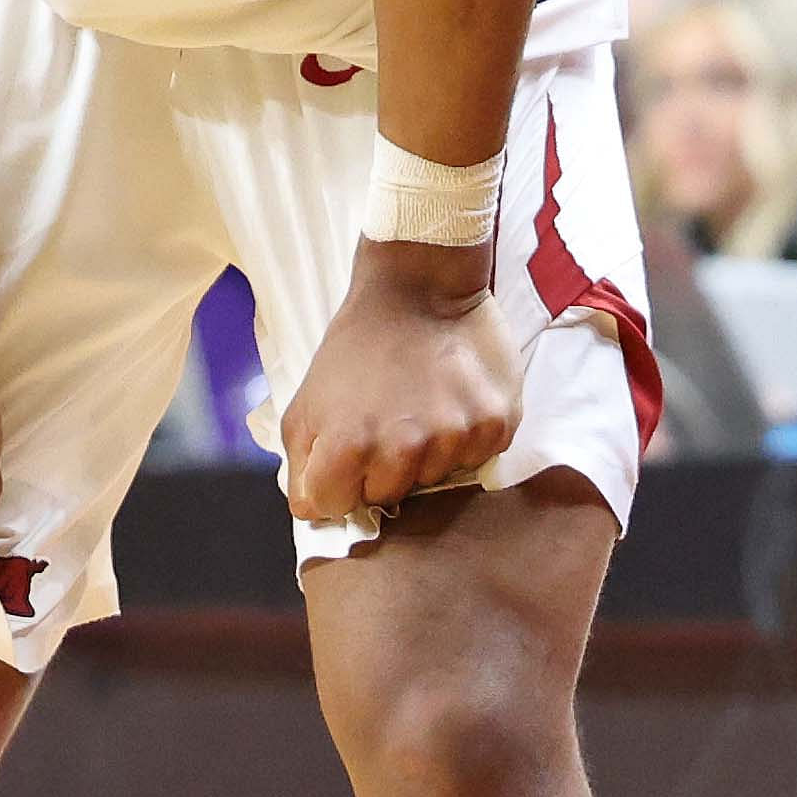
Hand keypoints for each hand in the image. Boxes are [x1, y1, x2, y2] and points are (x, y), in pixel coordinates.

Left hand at [277, 255, 525, 524]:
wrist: (419, 287)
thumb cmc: (358, 346)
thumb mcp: (306, 400)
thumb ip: (300, 464)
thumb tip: (313, 509)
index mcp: (349, 446)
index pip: (334, 506)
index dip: (335, 481)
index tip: (346, 451)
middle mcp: (405, 450)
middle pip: (388, 497)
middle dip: (381, 469)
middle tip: (386, 420)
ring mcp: (454, 438)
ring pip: (434, 479)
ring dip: (426, 453)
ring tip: (422, 405)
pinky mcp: (496, 424)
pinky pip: (477, 458)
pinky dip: (465, 438)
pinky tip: (453, 401)